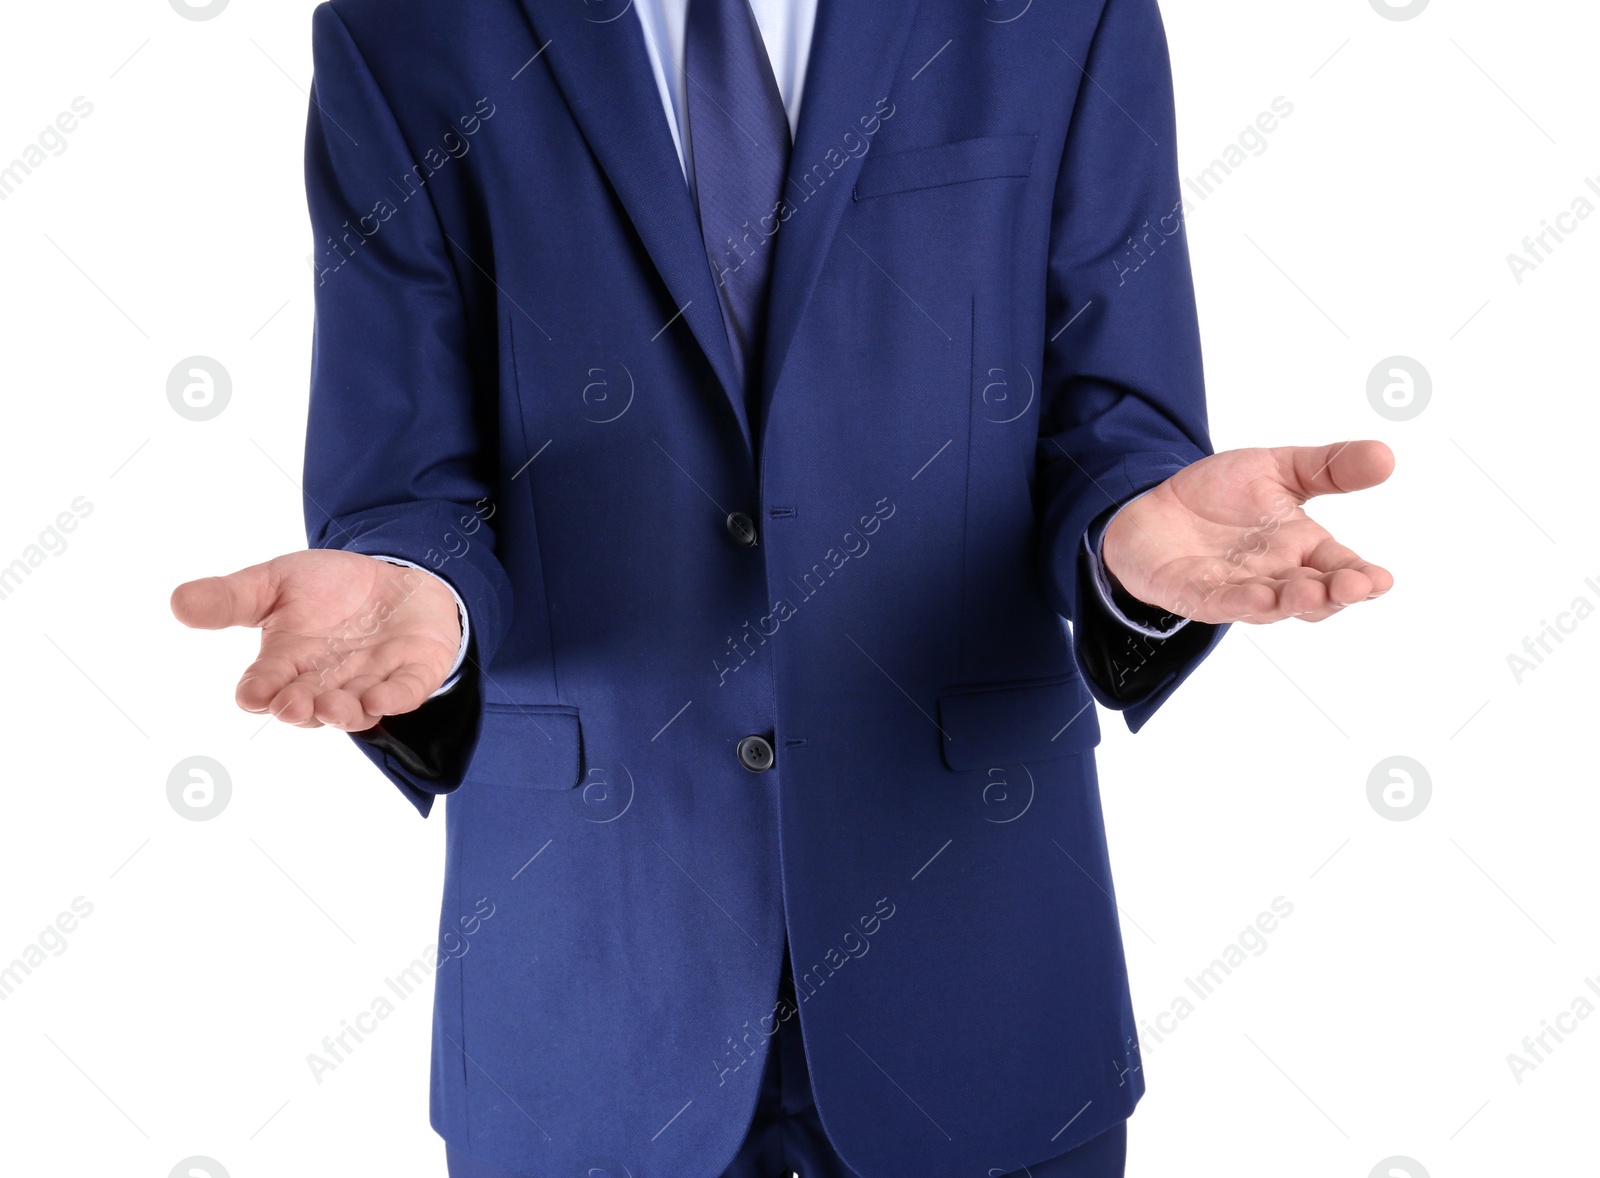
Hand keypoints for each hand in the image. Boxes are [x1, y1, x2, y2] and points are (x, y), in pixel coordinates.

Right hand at [171, 549, 462, 730]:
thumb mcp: (276, 581)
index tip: (252, 694)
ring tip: (332, 707)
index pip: (265, 686)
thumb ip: (232, 597)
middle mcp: (326, 682)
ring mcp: (371, 681)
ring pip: (354, 708)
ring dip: (343, 712)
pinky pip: (405, 693)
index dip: (259, 691)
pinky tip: (381, 698)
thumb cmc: (329, 587)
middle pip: (308, 706)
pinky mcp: (413, 675)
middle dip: (298, 708)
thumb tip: (177, 602)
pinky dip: (394, 698)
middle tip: (289, 706)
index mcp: (287, 663)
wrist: (394, 574)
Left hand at [1101, 441, 1394, 623]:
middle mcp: (1275, 576)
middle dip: (1336, 593)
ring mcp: (1236, 589)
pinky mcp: (1193, 593)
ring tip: (1312, 592)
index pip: (1341, 568)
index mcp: (1302, 549)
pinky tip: (1259, 597)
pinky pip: (1219, 602)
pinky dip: (1239, 602)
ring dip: (1292, 601)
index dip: (1363, 577)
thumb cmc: (1221, 495)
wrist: (1154, 503)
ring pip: (1271, 606)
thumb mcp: (1278, 468)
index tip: (1383, 579)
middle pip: (1314, 597)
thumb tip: (1386, 455)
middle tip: (1356, 586)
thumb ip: (1328, 467)